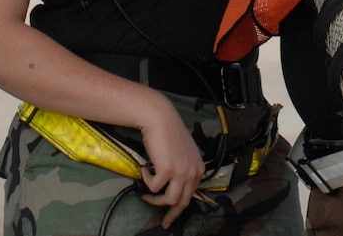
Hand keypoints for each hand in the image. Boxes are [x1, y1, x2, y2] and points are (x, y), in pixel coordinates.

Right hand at [133, 93, 205, 226]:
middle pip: (182, 202)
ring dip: (155, 200)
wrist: (159, 118)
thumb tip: (173, 187)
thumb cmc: (167, 133)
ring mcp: (182, 172)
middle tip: (163, 223)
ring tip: (145, 194)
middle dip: (171, 215)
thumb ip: (182, 169)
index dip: (180, 208)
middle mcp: (193, 172)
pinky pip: (154, 187)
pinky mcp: (168, 170)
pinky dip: (146, 180)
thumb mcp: (182, 153)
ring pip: (168, 200)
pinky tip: (144, 169)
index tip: (170, 216)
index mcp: (198, 169)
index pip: (191, 195)